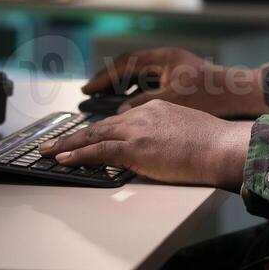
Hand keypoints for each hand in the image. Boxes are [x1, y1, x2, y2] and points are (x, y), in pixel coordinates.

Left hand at [40, 100, 252, 189]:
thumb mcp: (187, 132)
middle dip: (72, 137)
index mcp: (156, 109)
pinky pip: (97, 151)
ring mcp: (137, 130)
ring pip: (92, 136)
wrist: (222, 147)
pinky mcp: (135, 148)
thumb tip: (160, 150)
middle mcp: (142, 115)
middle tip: (51, 143)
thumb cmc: (214, 145)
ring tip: (46, 152)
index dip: (97, 132)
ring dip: (65, 146)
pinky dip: (76, 155)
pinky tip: (62, 160)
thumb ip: (168, 136)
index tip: (83, 138)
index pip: (119, 121)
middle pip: (99, 126)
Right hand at [85, 47, 266, 117]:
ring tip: (103, 100)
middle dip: (109, 80)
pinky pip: (150, 82)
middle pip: (129, 66)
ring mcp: (173, 67)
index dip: (104, 77)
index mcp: (163, 58)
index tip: (87, 89)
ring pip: (139, 74)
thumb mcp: (174, 100)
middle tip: (89, 93)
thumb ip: (144, 103)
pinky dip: (136, 91)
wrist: (241, 94)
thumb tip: (120, 111)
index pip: (125, 64)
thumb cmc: (212, 95)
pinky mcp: (179, 78)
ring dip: (121, 86)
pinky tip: (129, 106)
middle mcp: (166, 58)